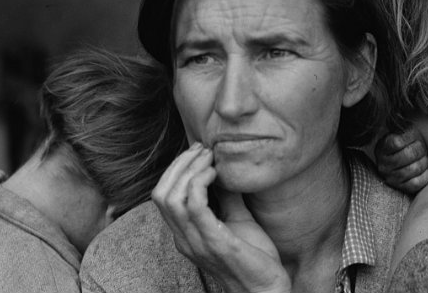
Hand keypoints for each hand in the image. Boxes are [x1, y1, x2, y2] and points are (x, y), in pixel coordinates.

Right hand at [152, 143, 290, 292]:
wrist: (266, 289)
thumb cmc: (254, 257)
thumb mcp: (237, 219)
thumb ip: (226, 197)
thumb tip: (225, 167)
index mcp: (185, 234)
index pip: (162, 196)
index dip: (175, 169)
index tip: (198, 151)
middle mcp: (184, 239)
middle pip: (161, 193)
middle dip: (179, 164)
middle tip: (202, 149)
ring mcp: (196, 242)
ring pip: (172, 198)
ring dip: (189, 169)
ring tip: (210, 157)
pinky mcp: (215, 243)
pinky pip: (195, 207)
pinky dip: (200, 183)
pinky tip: (216, 173)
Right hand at [374, 128, 427, 193]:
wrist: (408, 161)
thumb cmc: (408, 144)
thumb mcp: (402, 132)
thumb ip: (402, 125)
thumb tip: (403, 115)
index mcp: (382, 148)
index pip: (397, 141)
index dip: (410, 137)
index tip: (414, 137)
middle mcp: (383, 164)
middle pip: (409, 154)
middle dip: (421, 149)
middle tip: (422, 149)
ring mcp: (391, 178)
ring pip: (415, 168)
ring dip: (424, 162)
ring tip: (423, 159)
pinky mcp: (401, 188)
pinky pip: (417, 183)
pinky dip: (426, 176)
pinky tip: (425, 171)